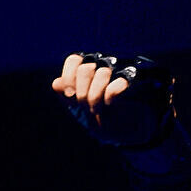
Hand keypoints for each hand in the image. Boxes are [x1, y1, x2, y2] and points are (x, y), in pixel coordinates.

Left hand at [52, 52, 173, 148]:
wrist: (124, 130)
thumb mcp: (78, 107)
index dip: (69, 77)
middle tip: (84, 106)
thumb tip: (57, 83)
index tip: (70, 94)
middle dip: (82, 92)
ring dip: (95, 96)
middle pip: (85, 69)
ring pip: (102, 74)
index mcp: (88, 68)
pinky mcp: (133, 81)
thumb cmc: (100, 115)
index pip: (74, 60)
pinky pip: (117, 84)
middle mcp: (102, 65)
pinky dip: (110, 96)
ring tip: (97, 109)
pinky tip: (110, 104)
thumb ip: (66, 93)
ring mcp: (119, 71)